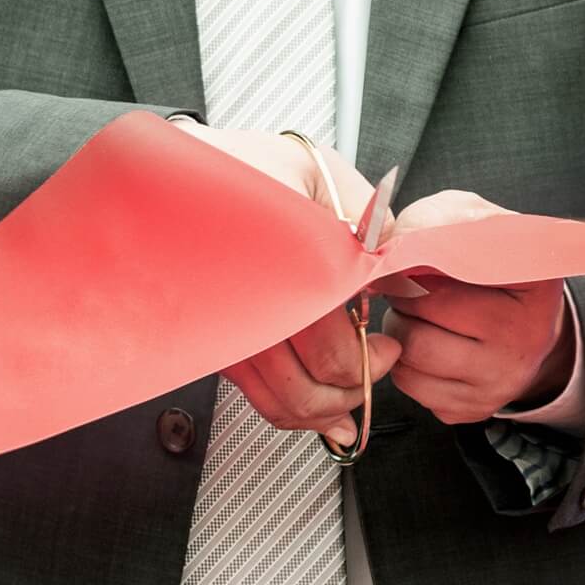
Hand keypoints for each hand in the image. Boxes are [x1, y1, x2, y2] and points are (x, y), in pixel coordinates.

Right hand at [173, 122, 399, 444]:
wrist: (180, 174)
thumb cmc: (248, 169)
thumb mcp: (323, 181)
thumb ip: (372, 226)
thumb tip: (404, 277)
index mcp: (278, 277)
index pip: (331, 355)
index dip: (368, 362)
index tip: (387, 346)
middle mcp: (245, 317)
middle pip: (305, 391)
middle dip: (351, 390)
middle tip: (375, 364)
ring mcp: (226, 336)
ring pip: (280, 404)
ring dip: (323, 410)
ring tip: (350, 390)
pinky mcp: (217, 345)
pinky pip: (257, 397)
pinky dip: (292, 413)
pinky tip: (321, 415)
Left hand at [379, 189, 573, 422]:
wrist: (520, 325)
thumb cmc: (489, 270)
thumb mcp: (475, 226)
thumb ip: (436, 219)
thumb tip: (385, 240)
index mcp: (535, 279)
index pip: (456, 260)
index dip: (415, 256)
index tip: (402, 254)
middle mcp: (526, 335)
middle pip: (423, 308)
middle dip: (401, 293)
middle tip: (407, 285)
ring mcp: (502, 379)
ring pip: (409, 350)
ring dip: (397, 327)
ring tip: (416, 316)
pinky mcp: (473, 408)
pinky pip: (409, 384)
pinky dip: (401, 361)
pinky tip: (424, 344)